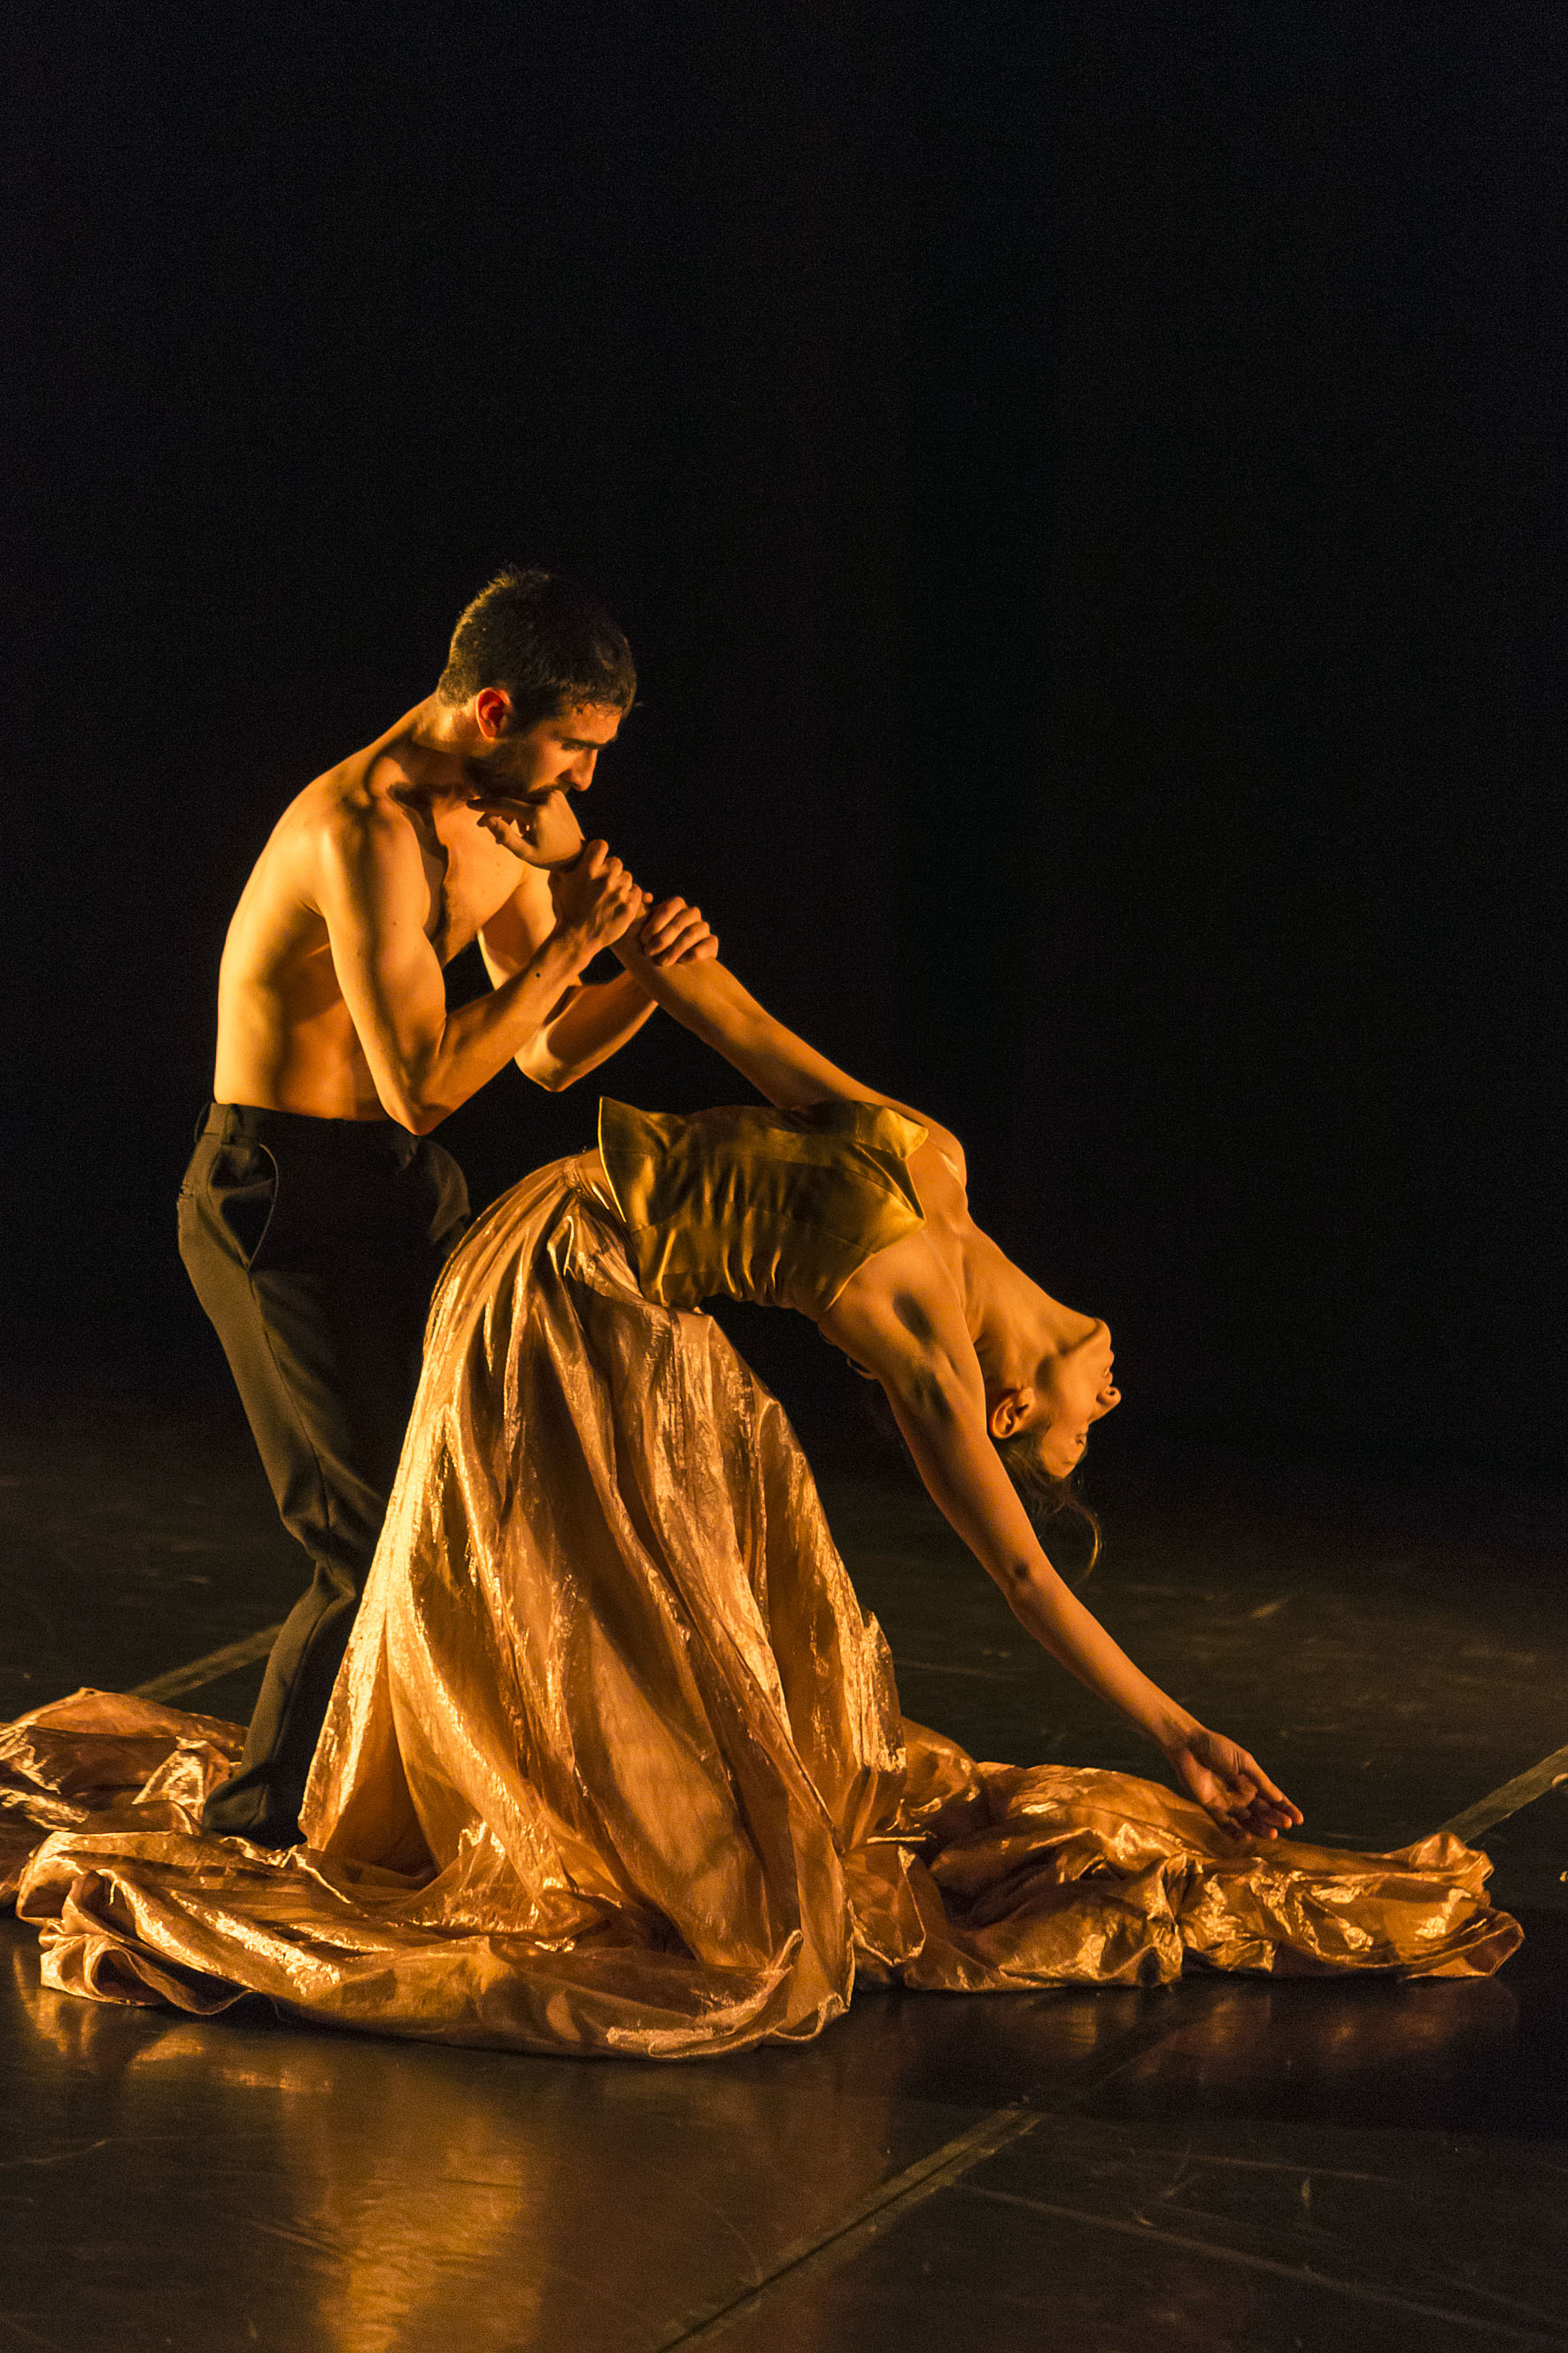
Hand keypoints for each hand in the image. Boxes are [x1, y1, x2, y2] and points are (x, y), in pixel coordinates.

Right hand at [471, 787, 583, 869]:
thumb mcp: (525, 852)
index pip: (504, 804)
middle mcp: (546, 799)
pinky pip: (531, 796)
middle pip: (511, 799)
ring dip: (509, 809)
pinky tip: (522, 824)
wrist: (576, 853)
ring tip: (506, 828)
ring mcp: (553, 794)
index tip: (469, 804)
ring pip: (520, 797)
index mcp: (538, 814)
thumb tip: (486, 820)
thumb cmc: (549, 857)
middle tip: (481, 824)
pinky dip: (522, 806)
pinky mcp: (556, 793)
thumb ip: (505, 836)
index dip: (485, 805)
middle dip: (495, 810)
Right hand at [548, 841, 646, 959]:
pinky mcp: (629, 907)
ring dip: (620, 884)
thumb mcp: (556, 882)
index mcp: (587, 870)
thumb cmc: (565, 909)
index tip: (596, 860)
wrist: (577, 939)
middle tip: (602, 883)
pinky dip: (630, 896)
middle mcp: (605, 879)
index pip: (601, 845)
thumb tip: (570, 847)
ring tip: (609, 896)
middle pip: (616, 862)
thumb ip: (565, 862)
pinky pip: (637, 891)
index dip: (598, 852)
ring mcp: (619, 893)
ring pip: (627, 877)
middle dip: (610, 870)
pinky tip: (618, 903)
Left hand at [637, 896, 718, 968]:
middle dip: (662, 938)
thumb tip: (647, 896)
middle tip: (649, 952)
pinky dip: (693, 954)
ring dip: (674, 949)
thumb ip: (641, 910)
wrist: (668, 962)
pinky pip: (706, 945)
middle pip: (680, 921)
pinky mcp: (711, 943)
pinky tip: (681, 962)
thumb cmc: (652, 940)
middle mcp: (692, 913)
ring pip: (692, 933)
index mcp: (676, 905)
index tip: (643, 939)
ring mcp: (703, 927)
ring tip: (661, 962)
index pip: (669, 907)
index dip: (656, 922)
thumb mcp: (643, 926)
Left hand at [1161, 1726, 1303, 1842]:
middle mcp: (1241, 1794)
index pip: (1273, 1798)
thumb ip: (1260, 1781)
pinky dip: (1235, 1832)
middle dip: (1275, 1819)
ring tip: (1272, 1833)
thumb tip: (1278, 1798)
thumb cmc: (1217, 1748)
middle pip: (1262, 1812)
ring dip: (1259, 1828)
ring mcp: (1227, 1802)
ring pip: (1247, 1821)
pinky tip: (1246, 1836)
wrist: (1188, 1745)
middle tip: (1285, 1824)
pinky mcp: (1211, 1807)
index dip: (1286, 1809)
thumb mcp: (1244, 1761)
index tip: (1299, 1819)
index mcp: (1252, 1781)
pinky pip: (1224, 1825)